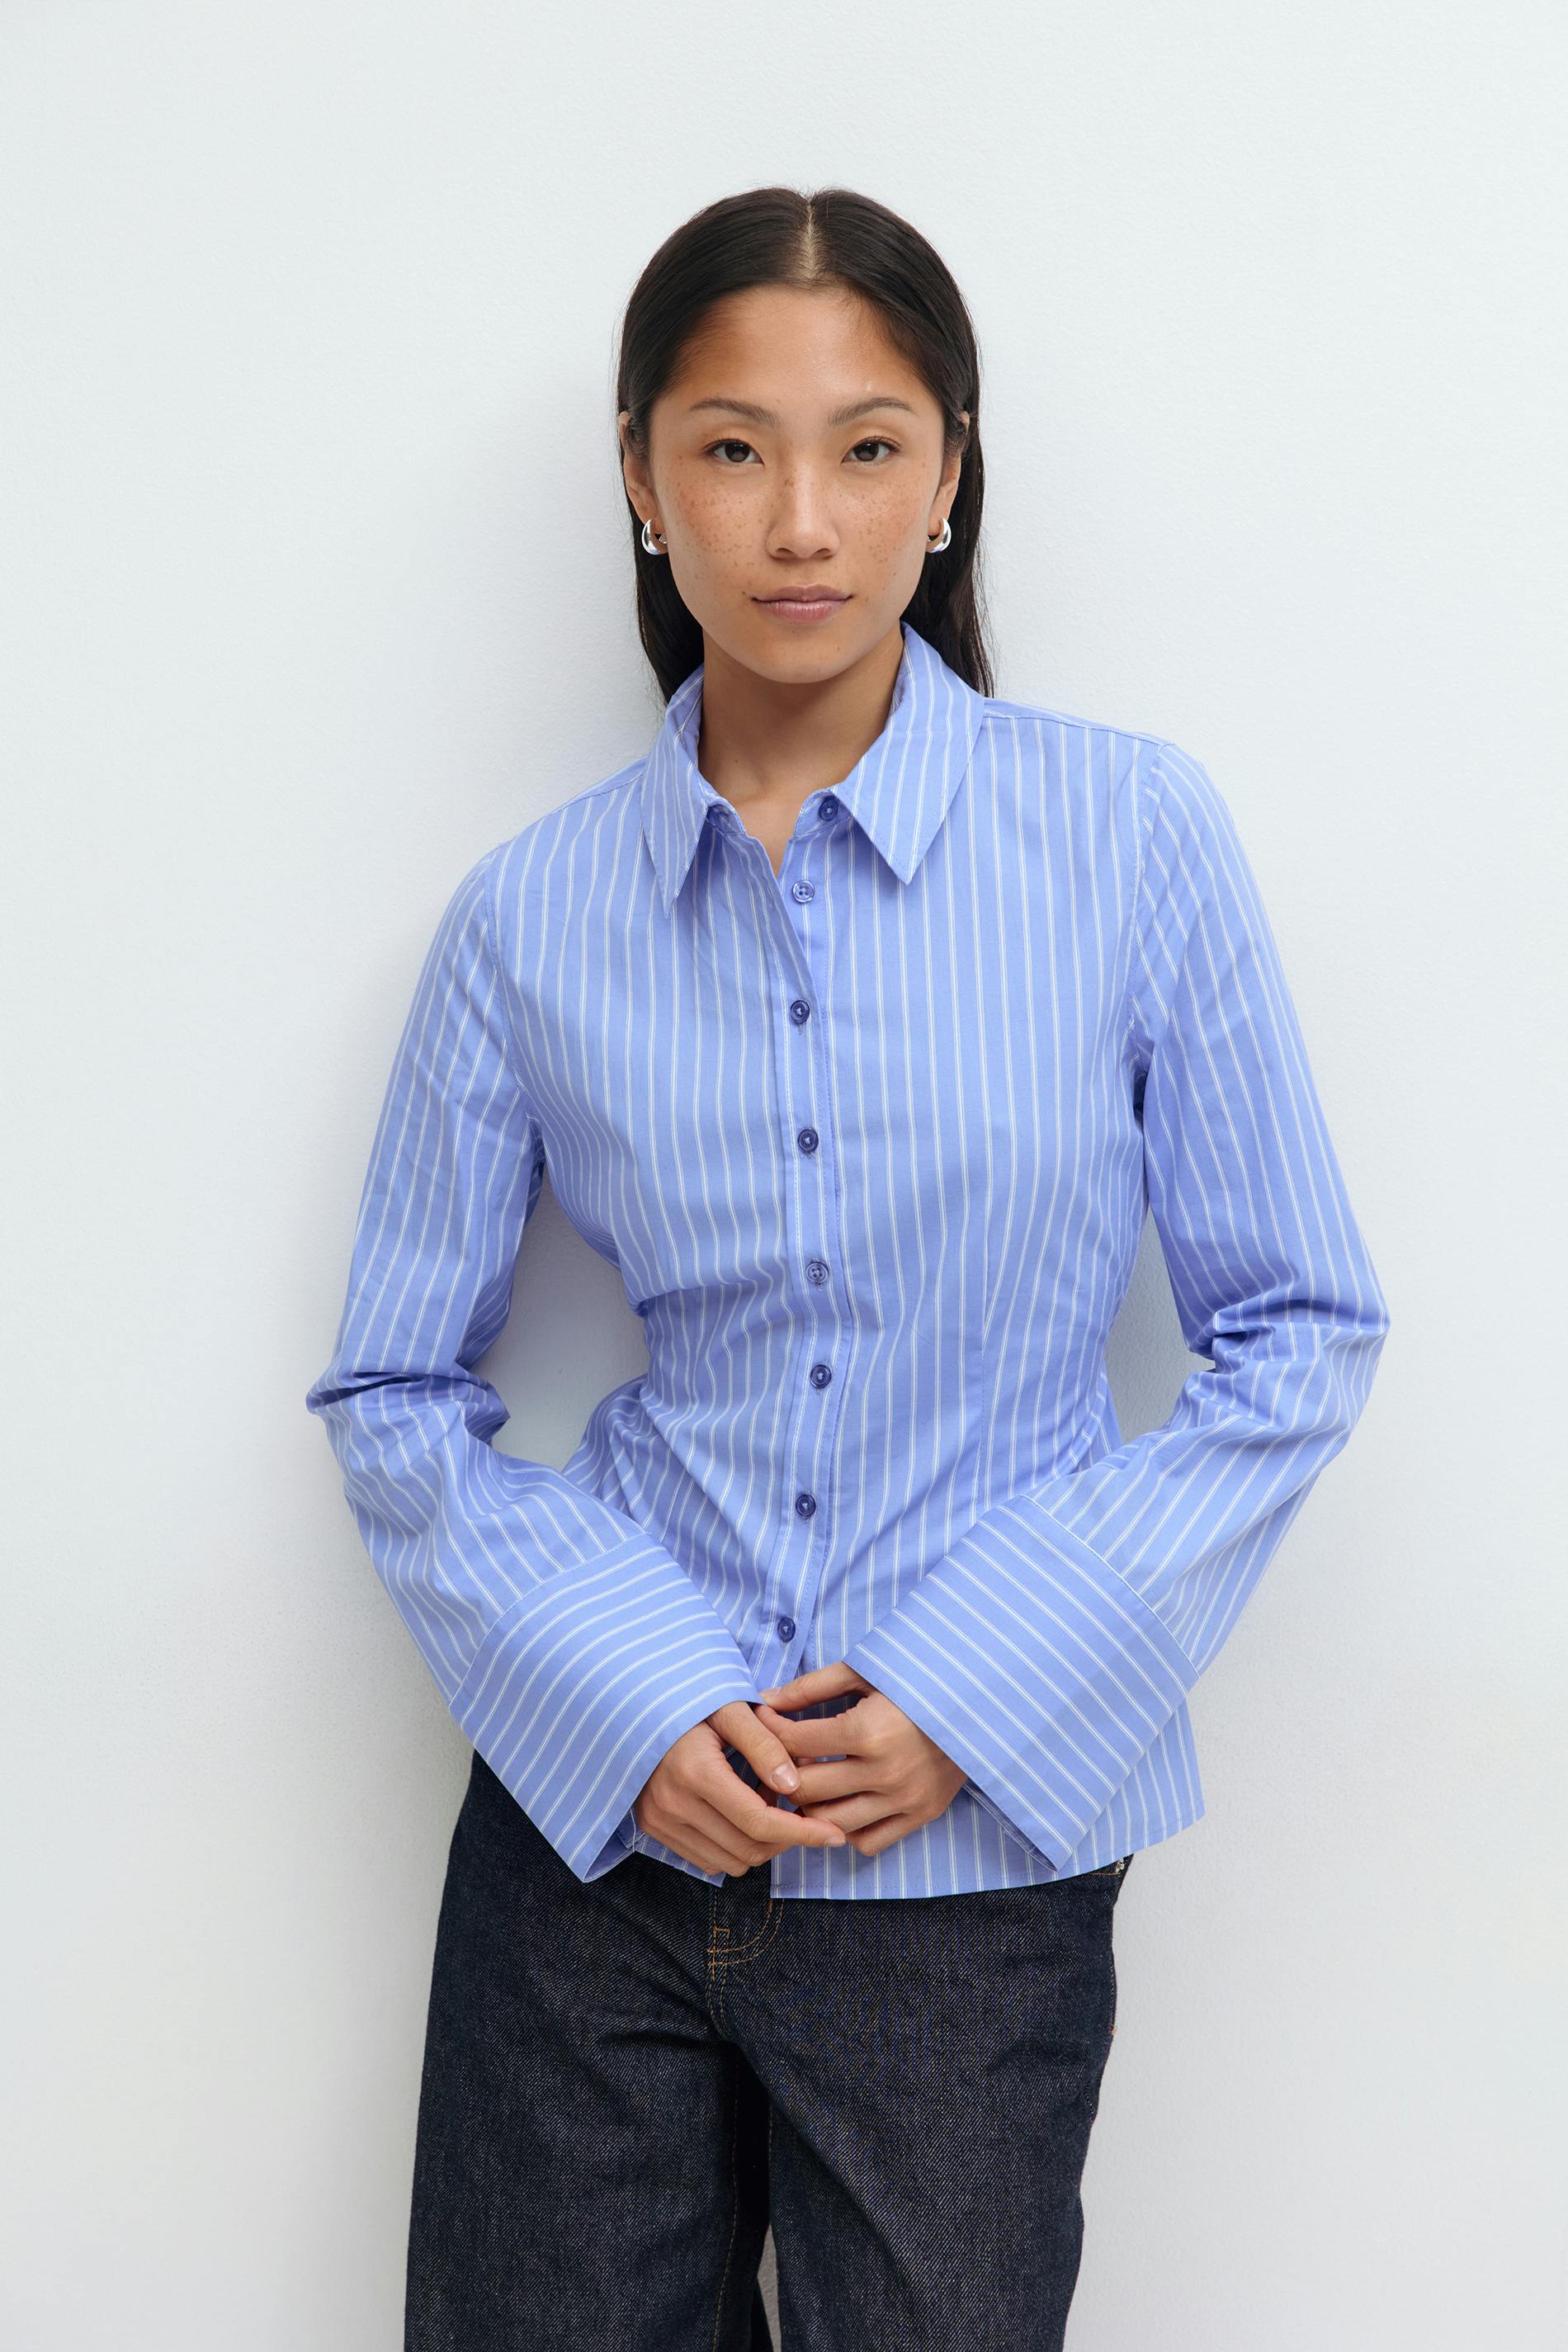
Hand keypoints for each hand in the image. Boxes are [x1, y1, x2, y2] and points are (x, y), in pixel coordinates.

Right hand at [633, 1701, 849, 1877]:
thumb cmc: (690, 1701)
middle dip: (785, 1838)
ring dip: (758, 1842)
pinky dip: (732, 1845)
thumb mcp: (731, 1708)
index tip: (834, 1834)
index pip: (759, 1823)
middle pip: (748, 1849)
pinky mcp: (652, 1827)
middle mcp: (673, 1804)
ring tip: (762, 1802)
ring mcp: (659, 1820)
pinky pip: (706, 1859)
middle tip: (797, 1807)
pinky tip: (738, 1813)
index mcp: (696, 1772)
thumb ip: (764, 1744)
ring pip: (729, 1862)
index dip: (803, 1833)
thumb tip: (793, 1785)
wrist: (635, 1705)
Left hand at [753, 1661, 966, 1856]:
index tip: (764, 1720)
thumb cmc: (916, 1681)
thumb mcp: (865, 1672)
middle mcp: (886, 1773)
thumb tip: (765, 1700)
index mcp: (869, 1732)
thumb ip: (811, 1687)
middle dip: (781, 1773)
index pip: (794, 1743)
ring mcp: (904, 1799)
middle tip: (778, 1758)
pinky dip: (846, 1828)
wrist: (979, 1702)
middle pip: (805, 1790)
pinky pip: (866, 1841)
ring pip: (830, 1823)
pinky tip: (842, 1802)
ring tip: (807, 1783)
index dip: (769, 1731)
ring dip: (810, 1806)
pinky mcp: (921, 1815)